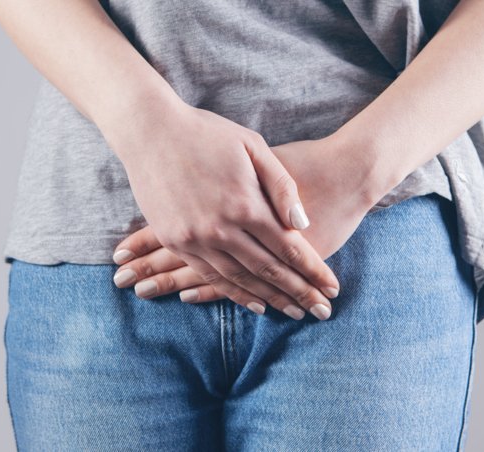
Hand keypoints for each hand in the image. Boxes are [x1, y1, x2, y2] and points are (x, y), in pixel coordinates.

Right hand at [107, 99, 340, 318]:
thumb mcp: (253, 146)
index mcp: (245, 203)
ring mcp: (195, 238)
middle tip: (322, 311)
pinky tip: (255, 303)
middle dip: (299, 293)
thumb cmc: (207, 133)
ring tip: (294, 312)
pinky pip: (210, 276)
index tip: (332, 288)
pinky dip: (235, 293)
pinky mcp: (175, 241)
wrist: (150, 130)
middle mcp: (221, 228)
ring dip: (270, 298)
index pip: (289, 248)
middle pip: (269, 270)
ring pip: (240, 279)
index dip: (313, 271)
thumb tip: (302, 224)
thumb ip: (281, 187)